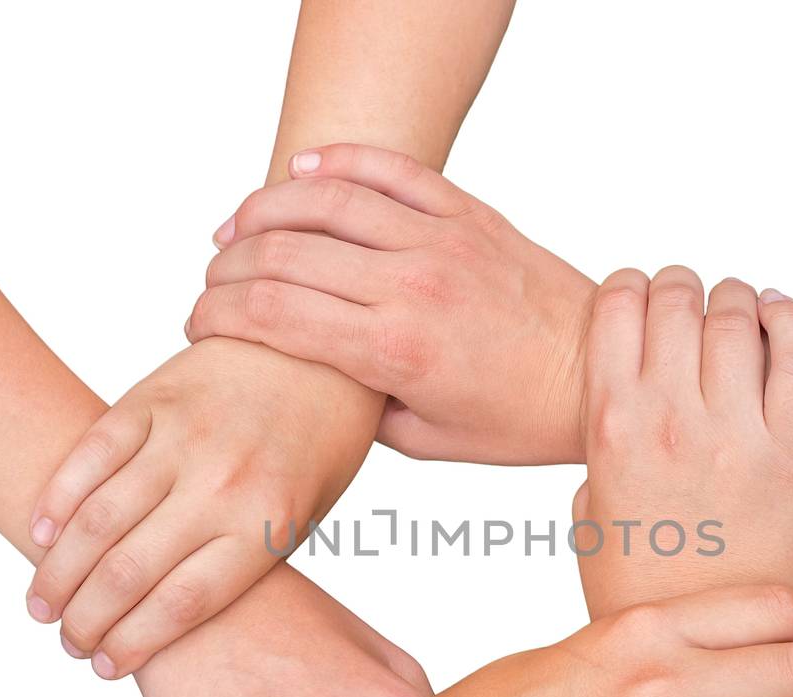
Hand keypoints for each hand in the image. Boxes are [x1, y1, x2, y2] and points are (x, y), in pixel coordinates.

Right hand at [24, 337, 377, 677]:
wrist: (319, 347)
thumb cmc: (316, 446)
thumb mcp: (303, 517)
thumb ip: (241, 563)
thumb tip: (166, 620)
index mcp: (268, 523)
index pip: (183, 604)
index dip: (134, 644)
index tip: (108, 668)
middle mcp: (223, 482)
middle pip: (129, 571)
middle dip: (86, 620)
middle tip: (69, 642)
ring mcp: (184, 436)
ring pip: (98, 519)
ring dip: (58, 572)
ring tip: (42, 605)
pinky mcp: (152, 397)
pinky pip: (90, 454)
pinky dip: (57, 499)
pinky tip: (39, 533)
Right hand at [185, 143, 596, 464]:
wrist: (595, 372)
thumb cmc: (515, 419)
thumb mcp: (424, 440)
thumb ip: (358, 409)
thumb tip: (307, 378)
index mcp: (394, 350)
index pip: (271, 314)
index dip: (216, 314)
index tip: (197, 325)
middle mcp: (412, 285)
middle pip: (283, 253)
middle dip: (227, 267)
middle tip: (210, 282)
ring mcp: (441, 240)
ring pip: (327, 199)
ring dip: (265, 209)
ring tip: (234, 229)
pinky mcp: (468, 213)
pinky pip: (391, 168)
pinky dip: (337, 161)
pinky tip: (300, 173)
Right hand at [573, 268, 792, 614]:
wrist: (703, 647)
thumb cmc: (640, 583)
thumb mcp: (591, 510)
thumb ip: (602, 444)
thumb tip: (621, 393)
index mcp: (608, 427)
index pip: (615, 305)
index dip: (630, 286)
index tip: (640, 292)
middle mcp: (668, 419)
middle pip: (677, 297)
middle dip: (681, 284)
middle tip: (690, 295)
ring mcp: (735, 432)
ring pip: (737, 313)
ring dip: (734, 296)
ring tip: (737, 307)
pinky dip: (790, 318)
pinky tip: (780, 316)